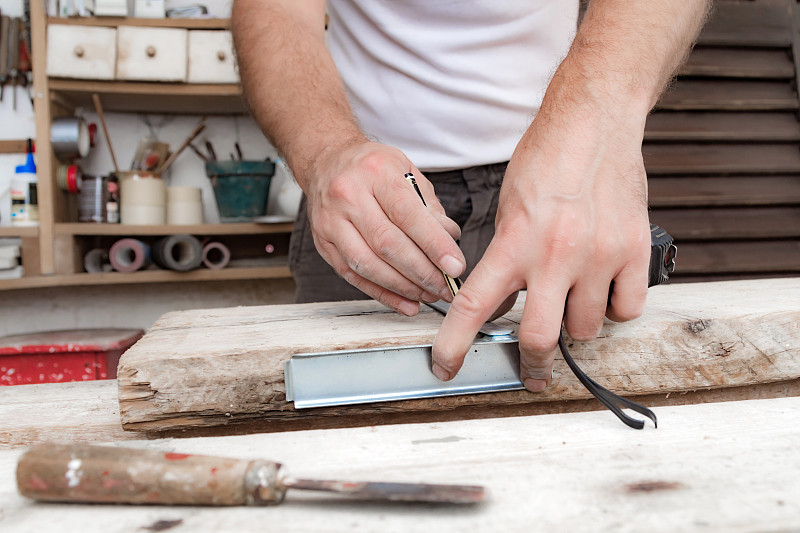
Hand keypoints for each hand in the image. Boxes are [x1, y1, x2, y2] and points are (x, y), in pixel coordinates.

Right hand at [304, 140, 465, 315]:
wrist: (326, 161)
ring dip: (402, 287)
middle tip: (445, 287)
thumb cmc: (372, 167)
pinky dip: (382, 294)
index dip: (433, 244)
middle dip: (422, 272)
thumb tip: (450, 242)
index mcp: (375, 172)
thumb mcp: (407, 171)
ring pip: (368, 264)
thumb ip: (429, 207)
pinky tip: (405, 303)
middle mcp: (348, 196)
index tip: (455, 265)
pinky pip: (353, 276)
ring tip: (428, 296)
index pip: (407, 214)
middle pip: (387, 244)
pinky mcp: (323, 244)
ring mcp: (331, 222)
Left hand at [431, 95, 650, 390]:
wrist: (594, 123)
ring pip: (586, 328)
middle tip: (532, 371)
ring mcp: (598, 256)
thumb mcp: (509, 211)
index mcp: (514, 243)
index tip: (446, 369)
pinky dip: (615, 309)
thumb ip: (505, 260)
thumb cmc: (545, 162)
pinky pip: (627, 309)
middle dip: (533, 364)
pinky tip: (605, 289)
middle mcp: (554, 255)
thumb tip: (500, 306)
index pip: (474, 307)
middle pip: (540, 338)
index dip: (455, 345)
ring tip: (573, 299)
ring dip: (576, 325)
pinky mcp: (634, 251)